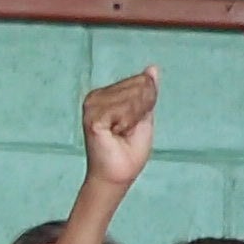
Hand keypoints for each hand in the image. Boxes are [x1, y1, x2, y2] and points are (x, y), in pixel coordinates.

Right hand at [79, 70, 158, 191]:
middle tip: (127, 131)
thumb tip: (152, 68)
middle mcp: (94, 97)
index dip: (147, 103)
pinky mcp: (93, 119)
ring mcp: (91, 107)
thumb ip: (147, 92)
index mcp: (104, 94)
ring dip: (134, 120)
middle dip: (141, 110)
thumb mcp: (144, 115)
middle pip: (138, 86)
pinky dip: (127, 125)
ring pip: (133, 98)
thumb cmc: (130, 150)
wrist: (119, 174)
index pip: (140, 81)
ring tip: (120, 134)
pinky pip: (124, 111)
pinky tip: (115, 135)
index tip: (133, 123)